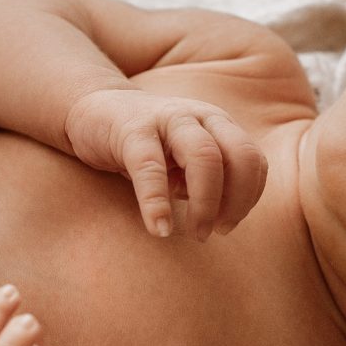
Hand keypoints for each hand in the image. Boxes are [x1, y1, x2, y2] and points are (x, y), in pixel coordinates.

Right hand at [63, 88, 266, 238]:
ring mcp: (167, 119)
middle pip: (240, 156)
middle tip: (218, 232)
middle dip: (237, 201)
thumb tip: (221, 217)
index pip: (252, 160)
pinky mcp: (132, 130)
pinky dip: (157, 202)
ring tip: (197, 234)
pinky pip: (150, 167)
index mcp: (217, 125)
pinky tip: (159, 228)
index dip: (249, 197)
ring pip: (205, 157)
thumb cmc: (145, 145)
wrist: (93, 110)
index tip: (228, 224)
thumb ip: (204, 182)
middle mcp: (199, 117)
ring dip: (207, 203)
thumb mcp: (182, 161)